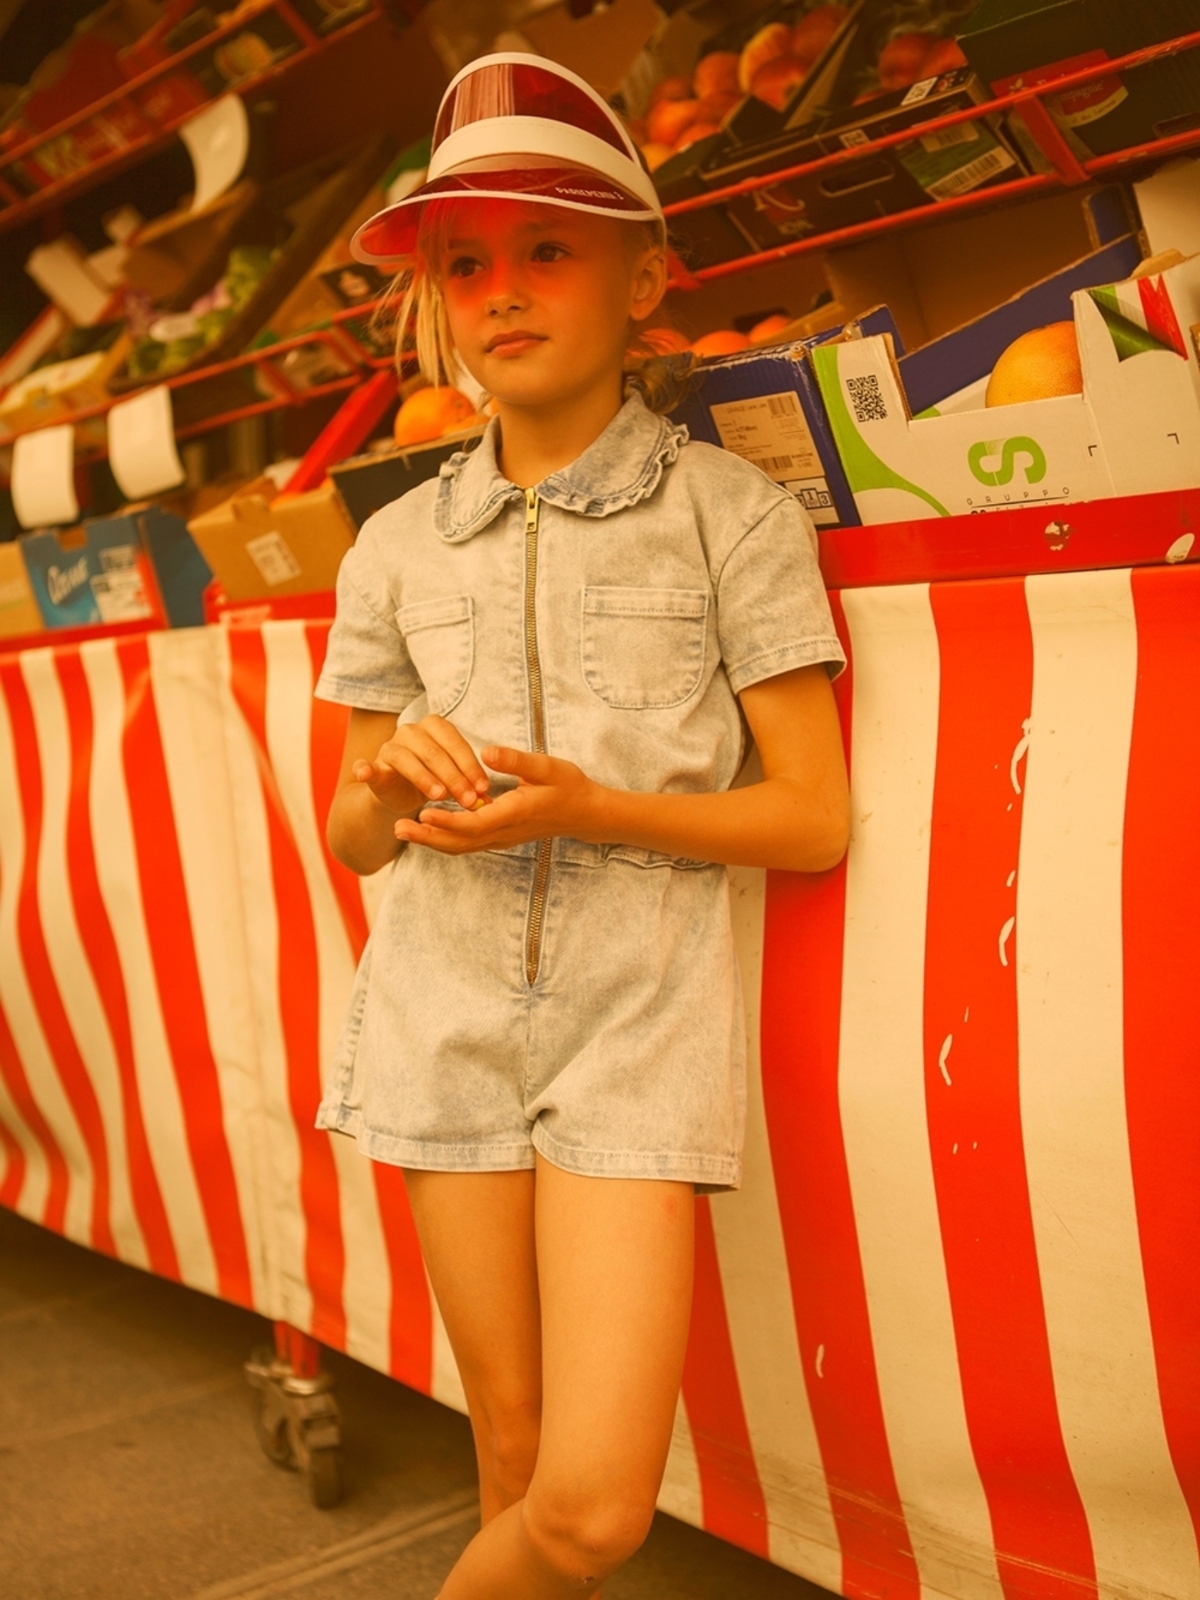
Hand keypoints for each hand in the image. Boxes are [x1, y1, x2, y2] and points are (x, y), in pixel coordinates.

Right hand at [353, 715, 490, 817]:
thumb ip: (469, 786)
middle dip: (454, 777)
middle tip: (468, 800)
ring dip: (424, 778)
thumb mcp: (454, 781)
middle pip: (434, 752)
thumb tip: (487, 801)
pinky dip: (365, 768)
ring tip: (439, 797)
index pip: (455, 743)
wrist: (400, 793)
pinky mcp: (373, 766)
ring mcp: (390, 747)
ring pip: (406, 759)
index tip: (483, 788)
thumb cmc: (434, 780)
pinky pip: (367, 766)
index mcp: (435, 727)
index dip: (470, 766)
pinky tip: (365, 773)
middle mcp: (411, 731)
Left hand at [393, 746, 602, 853]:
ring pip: (461, 847)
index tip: (423, 812)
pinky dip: (444, 839)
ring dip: (431, 841)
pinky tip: (426, 828)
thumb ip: (516, 760)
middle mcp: (504, 832)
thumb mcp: (547, 767)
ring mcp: (501, 838)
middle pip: (460, 843)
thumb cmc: (568, 786)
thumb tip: (486, 752)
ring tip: (402, 829)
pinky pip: (467, 844)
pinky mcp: (499, 837)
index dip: (447, 822)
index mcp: (514, 814)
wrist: (585, 814)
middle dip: (428, 837)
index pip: (474, 824)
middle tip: (397, 827)